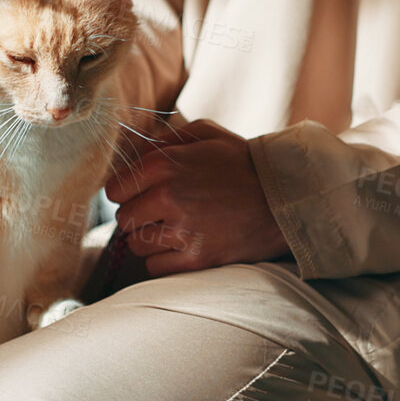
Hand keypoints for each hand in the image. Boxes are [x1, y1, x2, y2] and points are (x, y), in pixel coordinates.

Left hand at [104, 118, 290, 276]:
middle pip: (123, 219)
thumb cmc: (243, 164)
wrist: (285, 199)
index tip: (142, 194)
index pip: (114, 189)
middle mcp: (168, 197)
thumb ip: (166, 138)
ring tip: (176, 229)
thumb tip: (135, 152)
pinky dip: (164, 260)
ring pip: (137, 244)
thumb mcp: (207, 134)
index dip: (127, 192)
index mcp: (165, 164)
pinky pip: (154, 266)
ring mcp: (182, 230)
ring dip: (150, 239)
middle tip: (162, 213)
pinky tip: (183, 246)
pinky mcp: (197, 259)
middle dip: (139, 216)